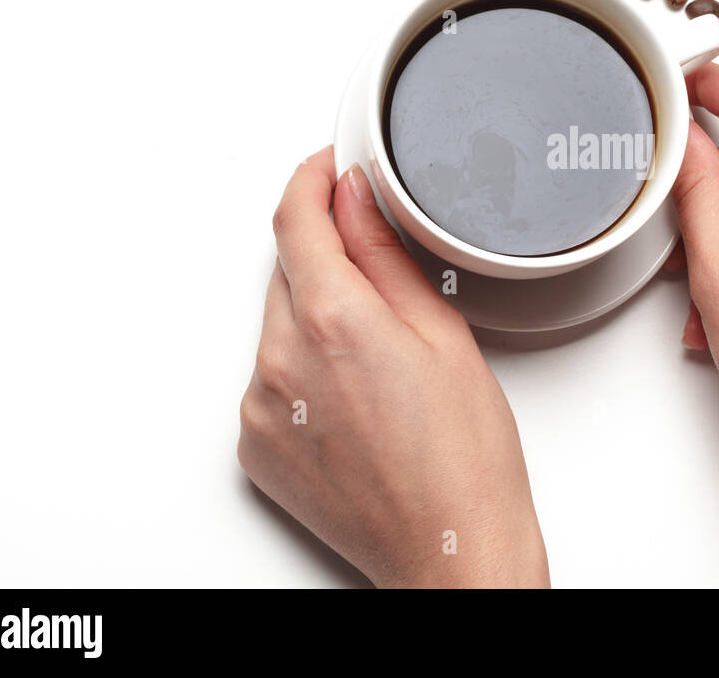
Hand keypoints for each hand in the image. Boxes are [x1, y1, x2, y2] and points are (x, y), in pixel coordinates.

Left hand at [238, 148, 547, 587]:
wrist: (449, 550)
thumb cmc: (463, 457)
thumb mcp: (442, 333)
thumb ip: (384, 255)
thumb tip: (356, 199)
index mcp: (333, 321)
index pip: (295, 218)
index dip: (310, 180)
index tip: (326, 168)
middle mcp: (281, 361)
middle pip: (288, 270)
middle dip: (328, 257)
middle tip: (387, 286)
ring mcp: (261, 407)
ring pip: (279, 324)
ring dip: (318, 317)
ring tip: (382, 364)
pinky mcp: (255, 444)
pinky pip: (271, 377)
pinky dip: (305, 369)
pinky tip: (358, 400)